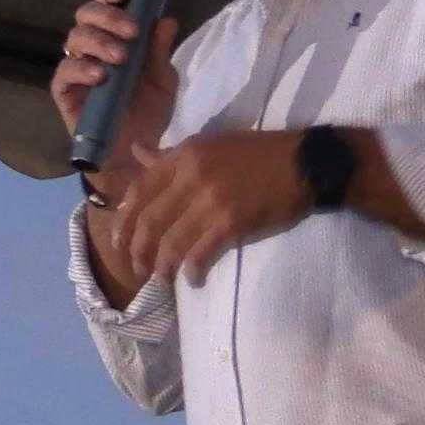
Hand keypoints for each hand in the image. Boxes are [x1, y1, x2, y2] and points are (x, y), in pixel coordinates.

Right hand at [50, 0, 180, 187]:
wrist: (135, 154)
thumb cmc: (148, 112)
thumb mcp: (162, 81)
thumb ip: (160, 51)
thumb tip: (166, 19)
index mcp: (115, 35)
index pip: (106, 2)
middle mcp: (92, 44)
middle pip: (87, 13)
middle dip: (109, 16)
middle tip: (131, 31)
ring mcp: (76, 65)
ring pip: (75, 37)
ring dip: (100, 41)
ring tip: (120, 58)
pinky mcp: (64, 90)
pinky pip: (65, 70)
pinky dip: (82, 68)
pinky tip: (100, 76)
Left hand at [111, 131, 312, 287]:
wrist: (305, 163)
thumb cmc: (256, 154)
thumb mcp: (208, 144)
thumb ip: (170, 155)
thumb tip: (137, 152)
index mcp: (184, 155)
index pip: (140, 189)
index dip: (124, 220)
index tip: (119, 241)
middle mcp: (191, 176)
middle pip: (149, 221)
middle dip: (138, 250)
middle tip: (138, 269)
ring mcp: (211, 201)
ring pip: (171, 242)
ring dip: (162, 267)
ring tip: (163, 279)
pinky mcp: (232, 223)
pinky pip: (200, 254)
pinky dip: (191, 271)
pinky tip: (193, 279)